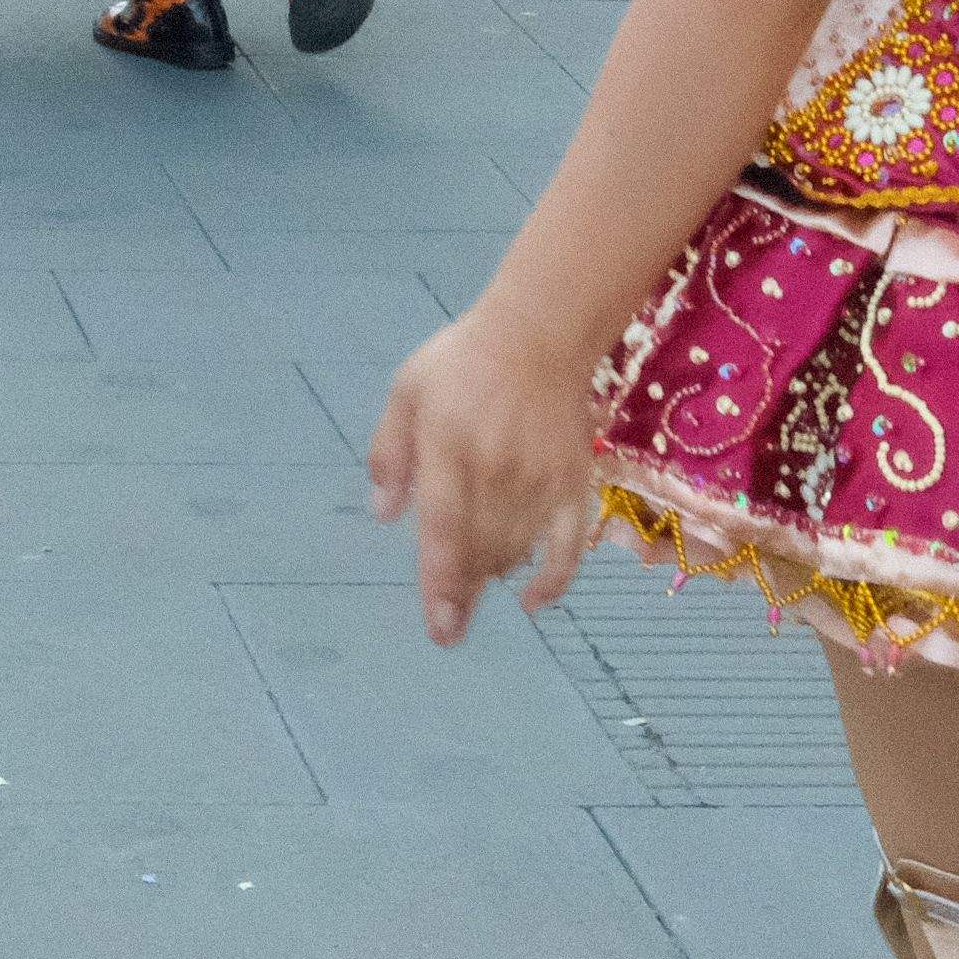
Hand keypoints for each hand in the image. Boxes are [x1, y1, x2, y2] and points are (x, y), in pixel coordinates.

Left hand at [365, 298, 606, 646]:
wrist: (540, 331)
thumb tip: (383, 515)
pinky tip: (533, 602)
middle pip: (479, 550)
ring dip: (492, 578)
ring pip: (516, 550)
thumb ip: (389, 453)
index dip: (440, 584)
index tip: (440, 628)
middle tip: (448, 626)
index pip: (443, 530)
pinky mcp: (575, 482)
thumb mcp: (407, 391)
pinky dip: (554, 579)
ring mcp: (541, 480)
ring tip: (474, 591)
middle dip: (462, 594)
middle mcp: (497, 471)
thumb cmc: (462, 360)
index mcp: (450, 449)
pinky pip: (570, 544)